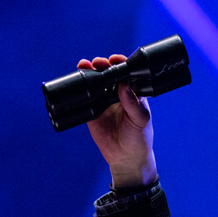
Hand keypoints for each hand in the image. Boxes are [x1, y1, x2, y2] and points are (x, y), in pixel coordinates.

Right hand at [79, 54, 157, 188]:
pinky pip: (85, 97)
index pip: (127, 73)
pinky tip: (77, 80)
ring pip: (95, 82)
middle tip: (98, 63)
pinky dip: (80, 87)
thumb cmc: (139, 138)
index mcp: (133, 93)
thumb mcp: (140, 119)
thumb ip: (133, 103)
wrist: (126, 157)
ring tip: (84, 65)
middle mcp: (118, 94)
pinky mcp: (92, 111)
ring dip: (89, 71)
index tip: (114, 59)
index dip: (120, 63)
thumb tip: (124, 84)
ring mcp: (104, 101)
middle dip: (102, 65)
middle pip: (109, 74)